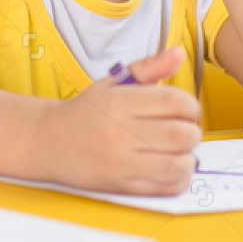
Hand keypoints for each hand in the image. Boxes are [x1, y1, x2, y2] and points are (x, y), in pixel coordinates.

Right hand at [38, 47, 201, 194]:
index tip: (187, 109)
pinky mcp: (122, 186)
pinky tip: (171, 166)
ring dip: (188, 156)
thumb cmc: (86, 112)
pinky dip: (179, 178)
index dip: (191, 105)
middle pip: (180, 134)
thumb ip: (148, 67)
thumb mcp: (114, 82)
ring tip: (179, 149)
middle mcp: (119, 133)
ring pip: (177, 164)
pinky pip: (165, 187)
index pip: (173, 101)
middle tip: (185, 129)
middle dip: (193, 131)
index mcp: (118, 102)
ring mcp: (120, 162)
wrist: (50, 142)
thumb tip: (178, 54)